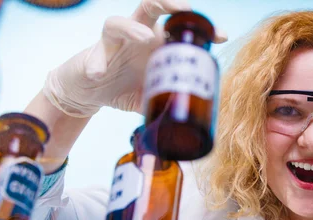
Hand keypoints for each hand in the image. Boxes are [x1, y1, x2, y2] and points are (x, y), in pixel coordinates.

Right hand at [42, 0, 227, 116]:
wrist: (90, 92)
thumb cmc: (125, 87)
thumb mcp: (151, 95)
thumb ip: (169, 100)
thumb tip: (193, 116)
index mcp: (157, 43)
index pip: (179, 28)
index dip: (200, 28)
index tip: (222, 36)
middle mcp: (138, 36)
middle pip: (151, 7)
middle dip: (169, 3)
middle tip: (184, 9)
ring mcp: (116, 42)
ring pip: (119, 22)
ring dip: (132, 27)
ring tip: (144, 37)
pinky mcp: (95, 52)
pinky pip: (96, 52)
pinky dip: (97, 62)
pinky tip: (99, 73)